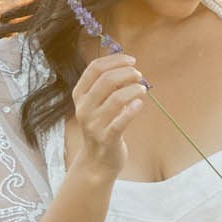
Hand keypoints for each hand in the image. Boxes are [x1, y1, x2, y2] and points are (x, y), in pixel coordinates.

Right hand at [68, 46, 146, 183]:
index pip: (94, 68)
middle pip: (106, 80)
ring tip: (142, 89)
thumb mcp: (97, 104)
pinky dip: (133, 110)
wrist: (97, 160)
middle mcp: (83, 108)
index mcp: (79, 95)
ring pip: (116, 98)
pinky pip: (121, 121)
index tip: (131, 60)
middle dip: (126, 73)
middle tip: (139, 75)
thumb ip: (107, 86)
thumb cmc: (102, 125)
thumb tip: (128, 66)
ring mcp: (93, 124)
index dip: (115, 60)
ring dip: (133, 90)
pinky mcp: (107, 138)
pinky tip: (140, 104)